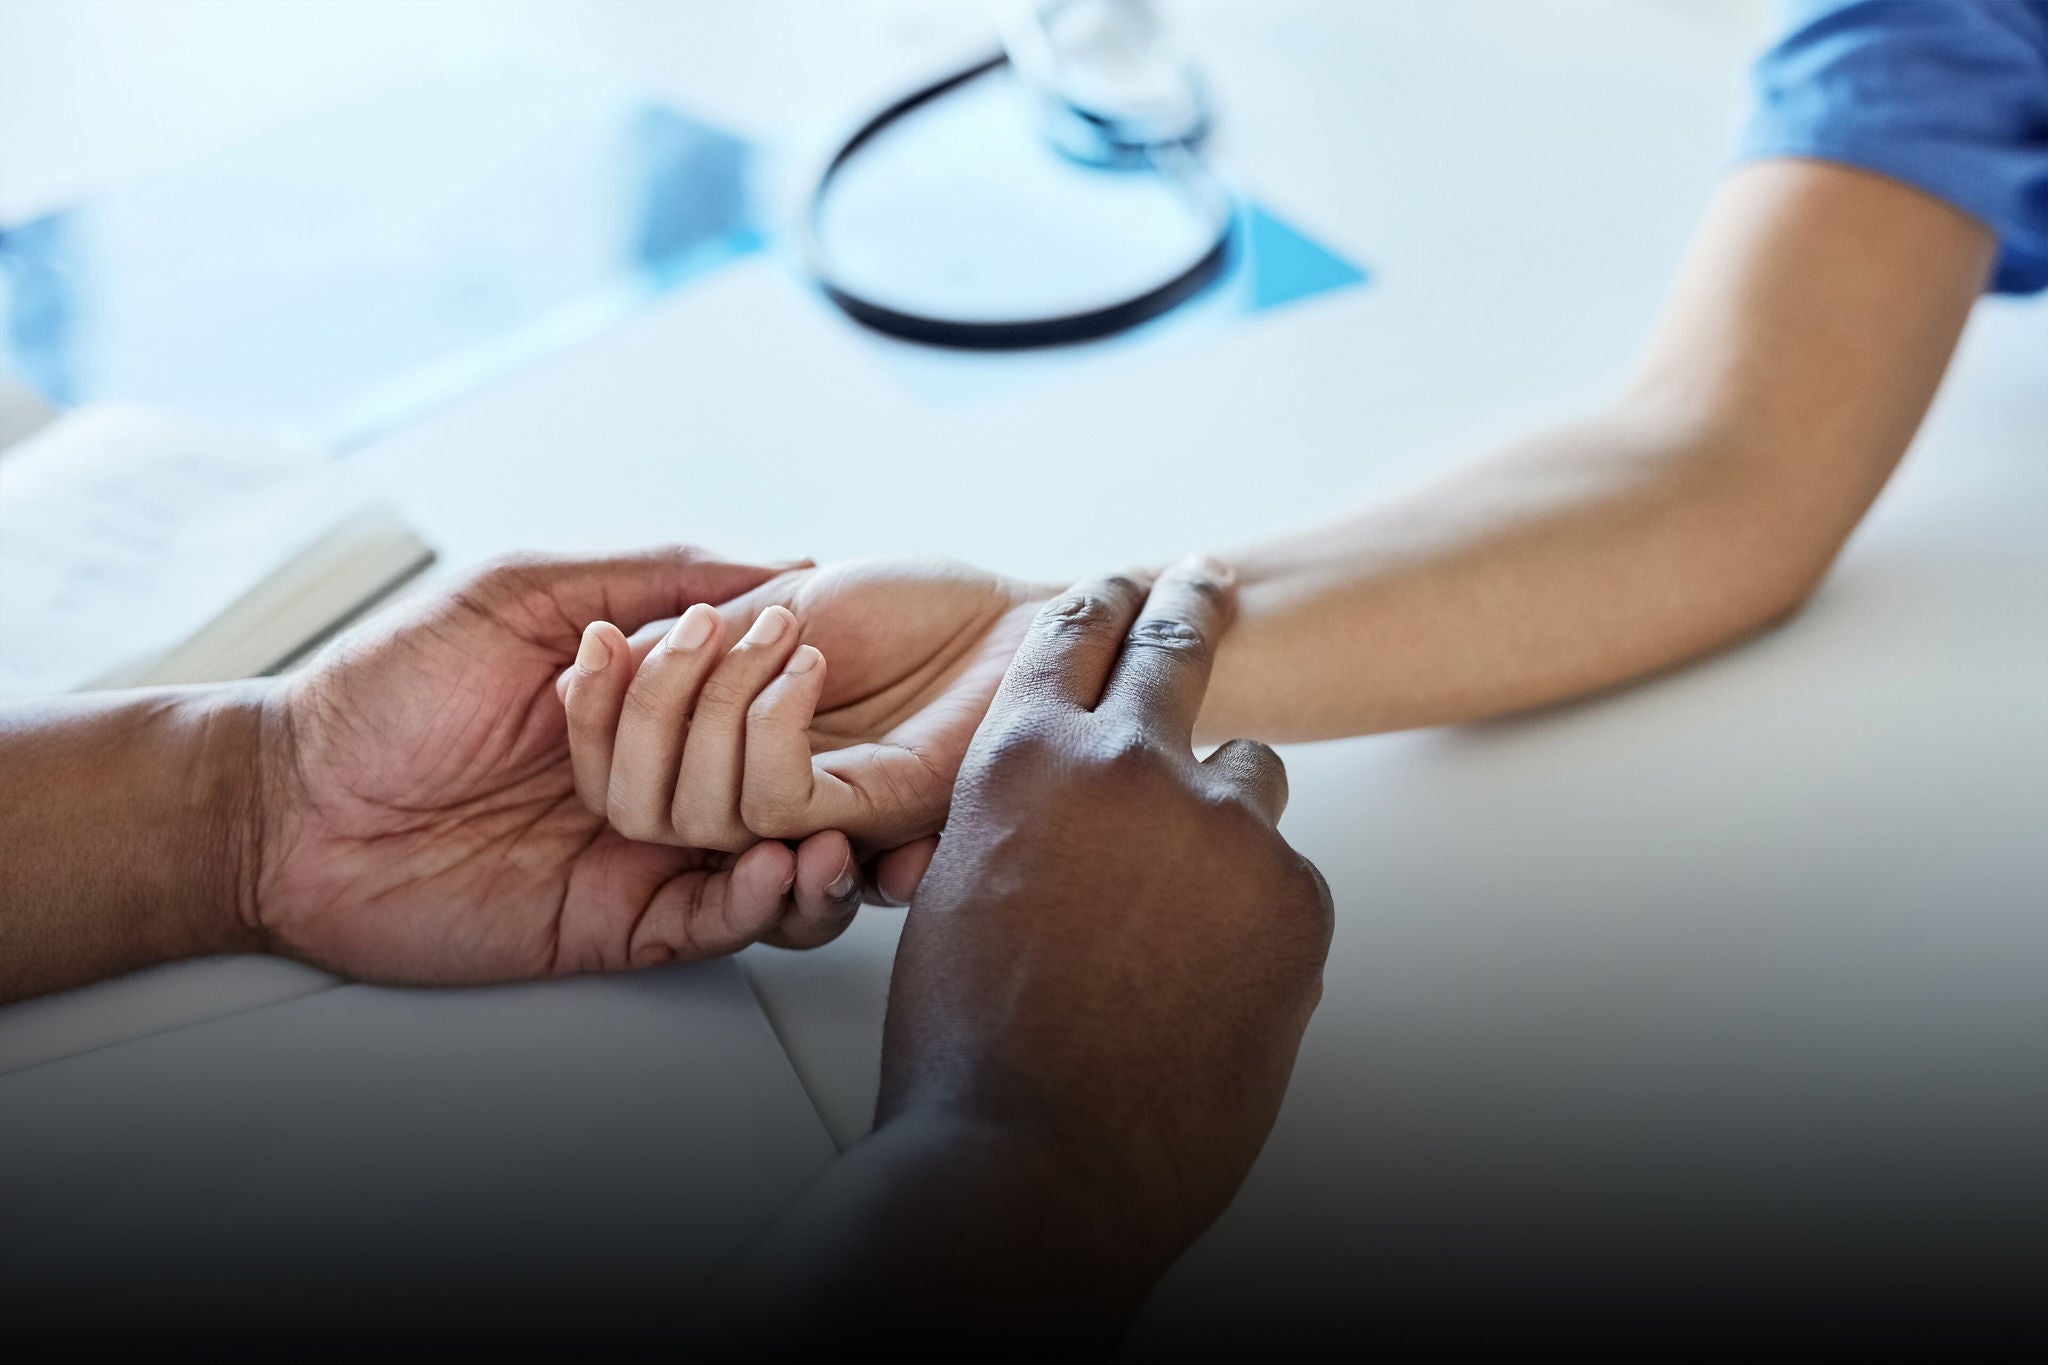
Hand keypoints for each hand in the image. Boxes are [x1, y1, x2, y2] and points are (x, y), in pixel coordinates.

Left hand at [254, 547, 872, 983]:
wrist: (286, 805)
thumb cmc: (383, 687)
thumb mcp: (521, 590)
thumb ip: (649, 571)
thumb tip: (777, 562)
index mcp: (641, 696)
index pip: (753, 693)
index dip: (796, 681)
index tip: (824, 655)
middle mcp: (652, 774)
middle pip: (773, 780)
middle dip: (815, 765)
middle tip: (825, 736)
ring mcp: (638, 852)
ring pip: (761, 861)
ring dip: (811, 850)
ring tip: (835, 832)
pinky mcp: (613, 924)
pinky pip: (709, 924)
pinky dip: (755, 906)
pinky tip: (777, 870)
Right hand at [560, 556, 1048, 863]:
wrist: (1006, 612)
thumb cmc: (905, 608)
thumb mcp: (765, 603)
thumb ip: (684, 642)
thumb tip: (596, 649)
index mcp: (723, 752)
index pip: (617, 779)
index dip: (589, 719)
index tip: (597, 642)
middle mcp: (763, 799)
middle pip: (642, 813)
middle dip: (638, 715)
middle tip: (698, 630)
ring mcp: (816, 813)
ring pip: (704, 817)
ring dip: (712, 709)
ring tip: (774, 633)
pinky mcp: (873, 811)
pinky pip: (780, 806)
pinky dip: (768, 731)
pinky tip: (808, 669)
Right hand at [725, 559, 1335, 1352]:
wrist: (1035, 1157)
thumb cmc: (974, 1049)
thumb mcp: (958, 897)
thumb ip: (1025, 827)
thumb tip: (1072, 827)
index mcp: (1028, 757)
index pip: (1076, 635)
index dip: (1104, 601)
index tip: (1126, 580)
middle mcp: (1132, 767)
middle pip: (1182, 647)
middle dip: (1194, 606)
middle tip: (1209, 579)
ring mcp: (1225, 828)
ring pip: (1250, 780)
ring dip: (1225, 815)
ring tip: (1181, 910)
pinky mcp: (1296, 897)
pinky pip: (1285, 880)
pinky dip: (1257, 917)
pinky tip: (1206, 984)